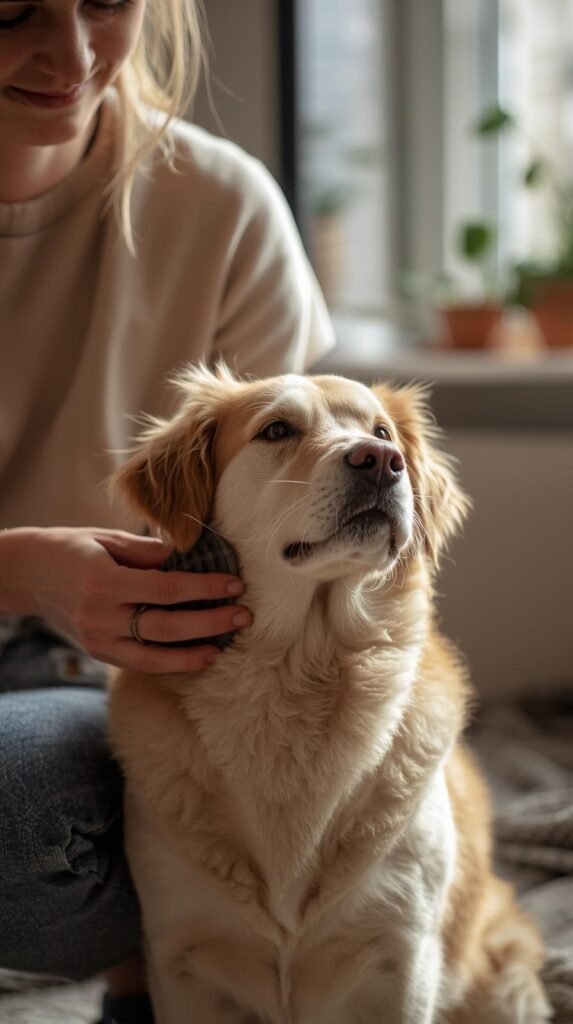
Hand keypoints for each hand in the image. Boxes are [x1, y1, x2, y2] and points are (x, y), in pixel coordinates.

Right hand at [0, 527, 250, 672]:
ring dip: (194, 652)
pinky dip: (171, 662)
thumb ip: (148, 551)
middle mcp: (100, 615)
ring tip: (224, 644)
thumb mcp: (106, 538)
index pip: (165, 589)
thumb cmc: (71, 548)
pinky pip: (141, 663)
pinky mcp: (98, 653)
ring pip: (155, 655)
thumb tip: (191, 557)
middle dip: (209, 622)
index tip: (234, 583)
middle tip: (243, 615)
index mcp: (104, 580)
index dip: (203, 588)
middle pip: (166, 626)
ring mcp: (98, 639)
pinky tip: (198, 656)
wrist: (27, 575)